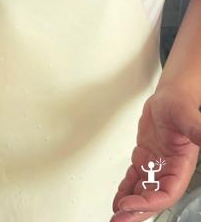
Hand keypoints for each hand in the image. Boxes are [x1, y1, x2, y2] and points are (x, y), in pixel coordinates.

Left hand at [111, 86, 200, 221]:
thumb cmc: (180, 104)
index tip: (130, 204)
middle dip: (136, 212)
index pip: (167, 193)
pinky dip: (124, 191)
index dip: (149, 202)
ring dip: (128, 205)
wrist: (169, 97)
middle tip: (118, 221)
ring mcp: (156, 167)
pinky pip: (133, 180)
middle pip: (153, 198)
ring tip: (115, 217)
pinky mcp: (144, 160)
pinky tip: (117, 200)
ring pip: (142, 192)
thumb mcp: (188, 117)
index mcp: (181, 165)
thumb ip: (197, 130)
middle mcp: (168, 170)